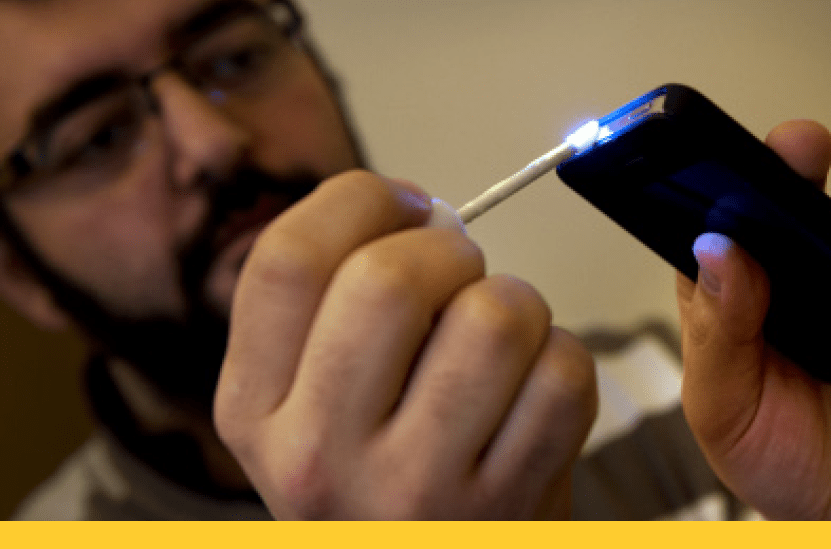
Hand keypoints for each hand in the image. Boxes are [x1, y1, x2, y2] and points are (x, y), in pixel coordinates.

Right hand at [214, 171, 596, 518]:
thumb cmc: (378, 486)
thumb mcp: (308, 411)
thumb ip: (335, 312)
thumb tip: (420, 213)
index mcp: (254, 411)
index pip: (286, 260)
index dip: (357, 201)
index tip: (402, 205)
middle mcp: (319, 455)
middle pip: (389, 278)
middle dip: (447, 248)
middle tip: (459, 270)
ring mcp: (414, 488)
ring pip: (493, 316)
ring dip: (516, 302)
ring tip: (501, 338)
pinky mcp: (504, 506)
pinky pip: (561, 375)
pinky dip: (562, 360)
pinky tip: (531, 391)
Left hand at [677, 121, 830, 518]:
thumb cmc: (776, 451)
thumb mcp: (721, 403)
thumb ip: (717, 330)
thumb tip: (717, 249)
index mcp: (735, 284)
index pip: (722, 211)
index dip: (715, 174)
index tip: (711, 147)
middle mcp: (796, 268)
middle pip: (799, 186)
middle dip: (800, 155)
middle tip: (801, 153)